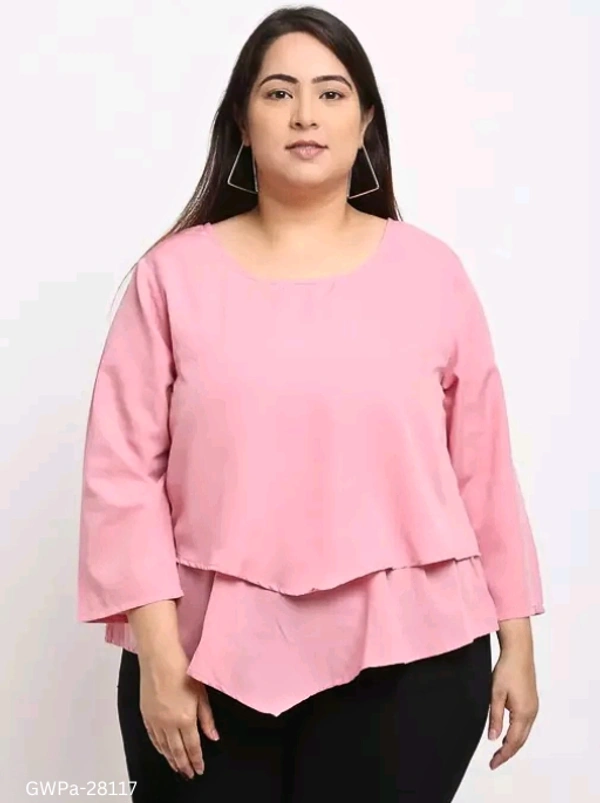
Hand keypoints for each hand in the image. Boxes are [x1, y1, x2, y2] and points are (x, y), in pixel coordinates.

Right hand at [138, 647, 218, 778]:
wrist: (159, 658)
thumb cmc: (183, 670)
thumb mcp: (201, 693)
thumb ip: (207, 718)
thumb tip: (213, 737)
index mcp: (185, 719)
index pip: (192, 746)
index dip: (196, 760)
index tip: (199, 769)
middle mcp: (169, 724)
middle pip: (177, 750)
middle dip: (183, 764)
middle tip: (188, 774)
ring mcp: (155, 720)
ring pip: (163, 746)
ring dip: (171, 759)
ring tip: (177, 767)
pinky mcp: (145, 714)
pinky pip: (152, 737)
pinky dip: (159, 747)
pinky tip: (162, 751)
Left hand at [488, 645, 538, 769]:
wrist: (519, 652)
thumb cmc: (507, 670)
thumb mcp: (496, 694)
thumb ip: (495, 717)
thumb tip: (493, 738)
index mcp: (523, 713)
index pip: (513, 742)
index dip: (503, 755)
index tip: (492, 764)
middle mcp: (531, 713)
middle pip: (520, 740)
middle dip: (508, 752)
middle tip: (494, 761)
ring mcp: (533, 707)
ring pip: (524, 733)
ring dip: (513, 743)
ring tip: (499, 751)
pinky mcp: (531, 702)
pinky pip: (525, 724)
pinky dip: (517, 733)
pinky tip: (508, 733)